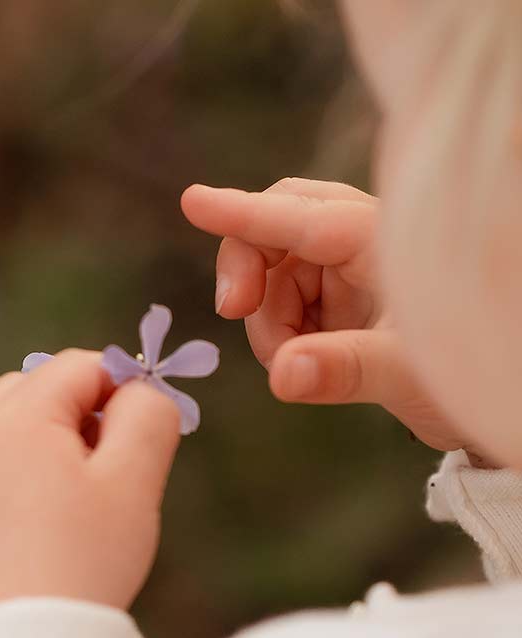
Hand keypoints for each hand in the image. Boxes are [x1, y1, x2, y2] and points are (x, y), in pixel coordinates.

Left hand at [0, 352, 181, 631]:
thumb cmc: (81, 564)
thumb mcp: (135, 483)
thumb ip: (147, 415)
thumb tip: (134, 388)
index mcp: (15, 414)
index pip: (80, 366)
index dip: (117, 398)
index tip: (128, 452)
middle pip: (28, 392)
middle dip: (68, 422)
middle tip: (91, 486)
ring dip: (28, 455)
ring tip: (55, 516)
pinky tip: (18, 540)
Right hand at [181, 178, 466, 450]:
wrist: (497, 391)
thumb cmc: (472, 366)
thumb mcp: (408, 372)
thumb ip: (344, 370)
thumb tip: (282, 375)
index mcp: (381, 241)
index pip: (300, 218)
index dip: (242, 211)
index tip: (192, 201)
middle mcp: (362, 241)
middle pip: (278, 223)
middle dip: (248, 267)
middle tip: (234, 311)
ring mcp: (350, 267)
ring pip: (273, 272)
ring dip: (267, 321)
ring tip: (298, 364)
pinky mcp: (341, 294)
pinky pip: (283, 300)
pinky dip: (280, 331)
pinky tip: (307, 359)